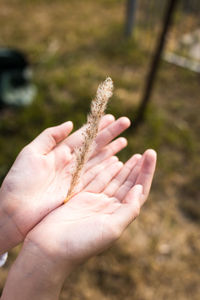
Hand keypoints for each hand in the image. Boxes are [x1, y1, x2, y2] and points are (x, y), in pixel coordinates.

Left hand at [0, 115, 129, 252]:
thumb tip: (70, 123)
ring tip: (125, 141)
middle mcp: (70, 163)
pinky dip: (108, 169)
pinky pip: (96, 177)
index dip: (97, 126)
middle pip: (94, 146)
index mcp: (59, 152)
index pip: (83, 136)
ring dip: (111, 150)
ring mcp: (75, 178)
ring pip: (98, 160)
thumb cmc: (19, 181)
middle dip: (110, 134)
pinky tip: (118, 162)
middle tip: (126, 123)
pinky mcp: (78, 191)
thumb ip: (50, 136)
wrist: (14, 212)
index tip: (111, 117)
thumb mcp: (31, 153)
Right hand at [26, 149, 155, 268]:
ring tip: (135, 156)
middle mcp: (110, 208)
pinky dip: (106, 170)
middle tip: (147, 153)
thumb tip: (140, 189)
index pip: (139, 191)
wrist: (51, 247)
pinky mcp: (82, 197)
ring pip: (114, 180)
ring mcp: (96, 202)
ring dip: (125, 168)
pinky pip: (97, 180)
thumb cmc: (81, 242)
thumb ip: (128, 209)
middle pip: (128, 184)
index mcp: (120, 216)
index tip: (151, 154)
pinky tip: (113, 161)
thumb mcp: (111, 228)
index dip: (146, 173)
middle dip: (138, 169)